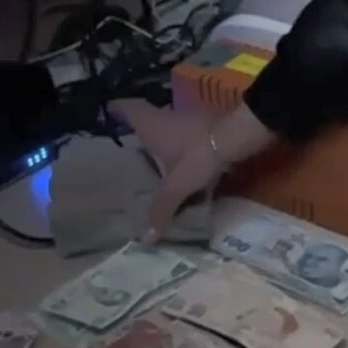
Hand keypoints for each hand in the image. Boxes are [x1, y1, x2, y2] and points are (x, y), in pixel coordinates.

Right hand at [109, 99, 275, 243]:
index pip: (128, 108)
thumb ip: (162, 209)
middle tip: (128, 146)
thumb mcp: (177, 185)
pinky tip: (180, 164)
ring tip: (152, 159)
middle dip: (138, 131)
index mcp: (152, 125)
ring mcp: (187, 121)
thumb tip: (145, 239)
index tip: (108, 111)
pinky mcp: (205, 129)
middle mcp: (166, 118)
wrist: (238, 138)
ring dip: (161, 141)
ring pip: (167, 128)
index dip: (117, 108)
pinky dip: (179, 148)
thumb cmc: (198, 155)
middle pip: (147, 118)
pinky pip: (184, 138)